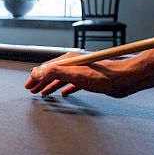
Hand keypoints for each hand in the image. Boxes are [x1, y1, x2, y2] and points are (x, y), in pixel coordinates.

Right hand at [24, 52, 141, 97]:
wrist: (125, 78)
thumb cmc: (105, 76)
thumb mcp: (76, 74)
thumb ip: (55, 73)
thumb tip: (37, 72)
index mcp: (68, 61)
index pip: (46, 68)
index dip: (36, 77)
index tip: (28, 85)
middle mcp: (73, 65)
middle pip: (52, 73)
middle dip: (40, 82)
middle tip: (31, 90)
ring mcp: (81, 72)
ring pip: (61, 79)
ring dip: (50, 86)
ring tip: (42, 93)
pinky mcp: (89, 80)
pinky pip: (72, 84)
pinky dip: (64, 89)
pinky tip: (63, 93)